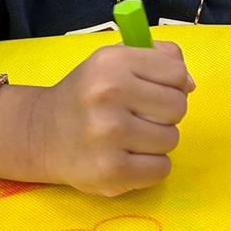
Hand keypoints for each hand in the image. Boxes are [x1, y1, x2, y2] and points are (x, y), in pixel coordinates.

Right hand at [31, 42, 193, 195]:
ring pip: (171, 139)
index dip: (172, 83)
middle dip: (165, 113)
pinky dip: (150, 167)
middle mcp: (108, 94)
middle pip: (178, 106)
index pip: (176, 72)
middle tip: (140, 115)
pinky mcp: (110, 171)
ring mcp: (109, 135)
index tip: (153, 89)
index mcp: (112, 62)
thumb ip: (158, 59)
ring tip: (130, 137)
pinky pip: (161, 169)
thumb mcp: (115, 61)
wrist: (41, 133)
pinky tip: (128, 157)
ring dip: (157, 141)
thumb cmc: (87, 94)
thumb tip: (189, 84)